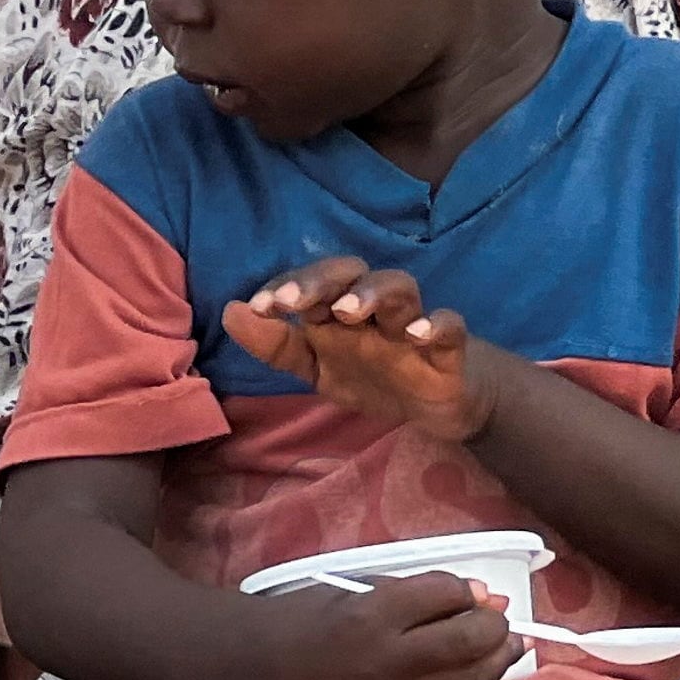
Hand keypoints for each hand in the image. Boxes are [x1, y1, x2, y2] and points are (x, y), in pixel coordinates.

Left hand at [223, 260, 486, 441]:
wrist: (438, 406)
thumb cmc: (373, 375)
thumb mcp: (317, 367)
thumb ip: (275, 346)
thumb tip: (229, 310)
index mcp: (338, 312)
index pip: (311, 284)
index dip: (285, 288)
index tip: (258, 306)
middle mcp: (373, 310)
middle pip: (352, 272)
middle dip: (322, 281)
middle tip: (295, 301)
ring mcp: (411, 324)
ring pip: (399, 288)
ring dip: (373, 293)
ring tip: (348, 311)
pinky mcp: (449, 348)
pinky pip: (450, 326)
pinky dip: (436, 325)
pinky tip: (416, 336)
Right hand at [266, 571, 514, 679]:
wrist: (256, 671)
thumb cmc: (305, 620)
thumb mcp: (355, 589)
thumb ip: (416, 592)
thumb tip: (483, 595)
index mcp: (373, 614)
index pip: (447, 594)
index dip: (466, 590)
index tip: (469, 592)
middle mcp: (387, 659)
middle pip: (470, 639)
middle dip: (493, 625)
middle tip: (497, 619)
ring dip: (497, 659)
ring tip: (508, 646)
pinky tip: (479, 675)